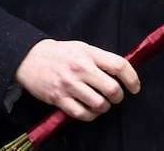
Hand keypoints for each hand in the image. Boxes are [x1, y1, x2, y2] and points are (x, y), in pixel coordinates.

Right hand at [14, 39, 140, 121]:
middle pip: (112, 89)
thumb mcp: (81, 47)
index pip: (119, 66)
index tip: (134, 87)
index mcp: (88, 53)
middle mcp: (80, 69)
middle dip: (118, 97)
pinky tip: (89, 110)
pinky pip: (82, 114)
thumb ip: (100, 59)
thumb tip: (122, 73)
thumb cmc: (59, 53)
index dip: (132, 78)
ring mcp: (69, 85)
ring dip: (104, 107)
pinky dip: (90, 115)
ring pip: (99, 104)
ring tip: (101, 103)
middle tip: (115, 97)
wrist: (28, 58)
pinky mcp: (59, 98)